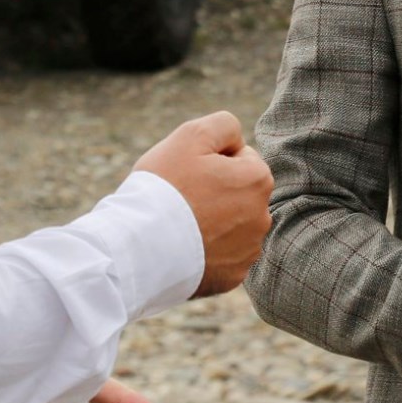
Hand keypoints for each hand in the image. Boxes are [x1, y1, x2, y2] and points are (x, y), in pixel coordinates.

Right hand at [132, 111, 272, 296]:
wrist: (139, 249)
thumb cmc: (164, 188)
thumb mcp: (192, 135)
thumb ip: (224, 125)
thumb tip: (237, 142)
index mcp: (258, 180)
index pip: (240, 157)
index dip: (211, 160)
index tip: (188, 173)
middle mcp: (262, 218)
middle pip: (237, 192)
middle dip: (216, 191)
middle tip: (181, 198)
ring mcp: (248, 251)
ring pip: (230, 225)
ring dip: (212, 221)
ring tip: (180, 225)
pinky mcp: (232, 277)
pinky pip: (221, 256)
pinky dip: (206, 250)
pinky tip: (183, 248)